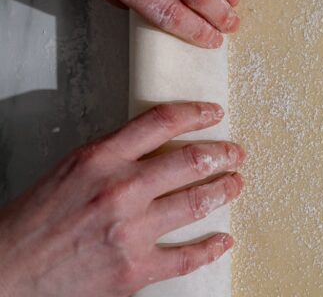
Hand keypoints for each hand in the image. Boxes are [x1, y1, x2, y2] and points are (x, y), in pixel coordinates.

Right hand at [0, 103, 244, 296]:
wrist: (7, 272)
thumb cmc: (34, 222)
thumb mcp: (71, 170)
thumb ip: (114, 156)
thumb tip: (159, 146)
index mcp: (100, 159)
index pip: (161, 122)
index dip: (196, 113)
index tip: (214, 113)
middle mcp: (119, 190)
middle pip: (190, 161)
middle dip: (223, 154)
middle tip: (236, 153)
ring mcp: (130, 231)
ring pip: (197, 203)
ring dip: (224, 191)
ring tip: (236, 184)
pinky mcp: (135, 269)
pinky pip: (187, 256)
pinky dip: (211, 247)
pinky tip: (223, 239)